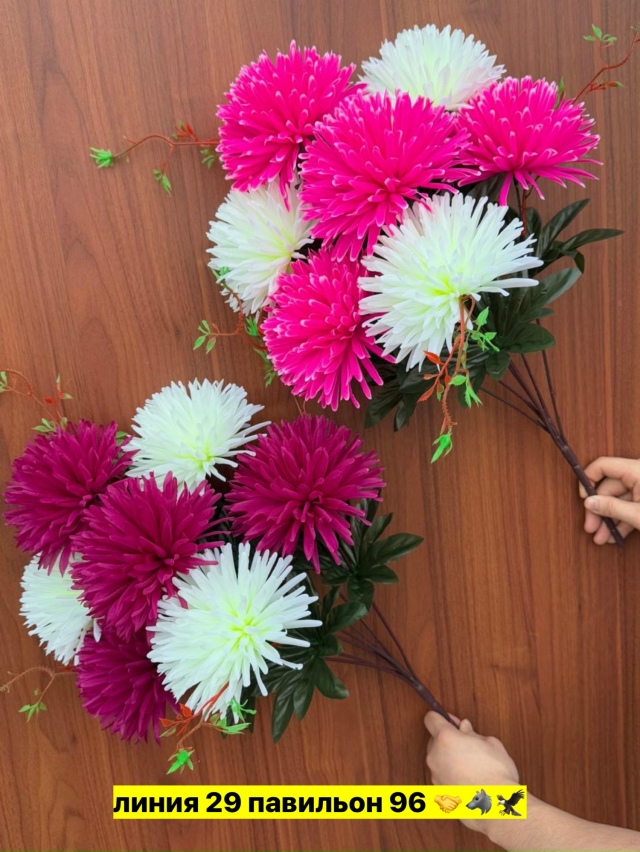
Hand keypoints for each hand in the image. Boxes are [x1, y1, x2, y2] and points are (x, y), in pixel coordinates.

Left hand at [424, 713, 519, 833]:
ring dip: (449, 758)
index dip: (442, 717)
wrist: (496, 807)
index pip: (431, 718)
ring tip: (471, 765)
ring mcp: (435, 775)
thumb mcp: (490, 744)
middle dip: (448, 740)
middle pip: (434, 740)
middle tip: (467, 745)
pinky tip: (468, 779)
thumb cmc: (496, 774)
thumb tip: (465, 728)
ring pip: (438, 759)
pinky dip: (451, 774)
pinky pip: (442, 775)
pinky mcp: (439, 791)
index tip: (453, 722)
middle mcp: (435, 756)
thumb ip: (473, 733)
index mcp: (446, 738)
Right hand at [579, 456, 639, 544]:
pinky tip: (615, 536)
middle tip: (590, 528)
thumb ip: (612, 507)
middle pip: (609, 487)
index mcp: (637, 470)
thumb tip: (589, 503)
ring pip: (619, 499)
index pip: (603, 466)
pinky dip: (623, 519)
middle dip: (599, 511)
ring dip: (609, 519)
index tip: (584, 499)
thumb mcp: (638, 515)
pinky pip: (630, 505)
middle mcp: (639, 474)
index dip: (589, 480)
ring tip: (602, 538)